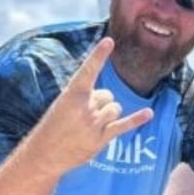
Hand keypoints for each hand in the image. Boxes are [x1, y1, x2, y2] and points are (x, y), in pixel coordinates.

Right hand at [45, 37, 153, 172]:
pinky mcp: (101, 139)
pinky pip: (124, 125)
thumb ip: (85, 96)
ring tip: (91, 125)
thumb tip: (107, 98)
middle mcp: (84, 107)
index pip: (88, 70)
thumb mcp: (63, 104)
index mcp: (72, 94)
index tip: (109, 41)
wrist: (44, 153)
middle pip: (108, 95)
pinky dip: (137, 119)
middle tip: (83, 116)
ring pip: (116, 108)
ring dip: (108, 115)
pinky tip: (149, 113)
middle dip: (100, 103)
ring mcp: (93, 123)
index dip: (99, 55)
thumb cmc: (54, 126)